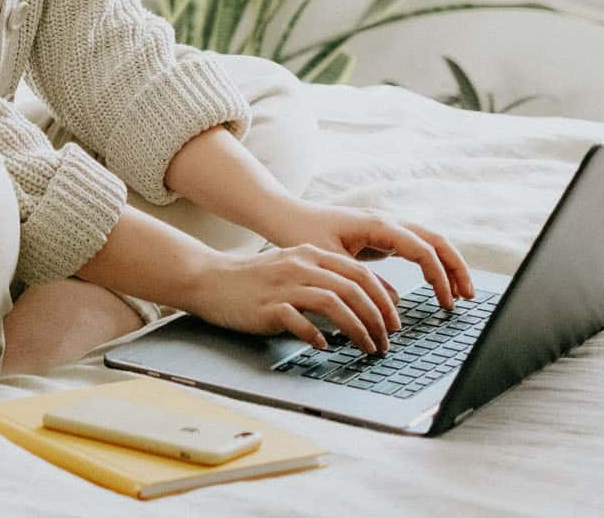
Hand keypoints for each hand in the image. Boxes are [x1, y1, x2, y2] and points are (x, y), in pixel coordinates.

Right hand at [175, 241, 407, 354]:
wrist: (209, 279)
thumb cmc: (254, 279)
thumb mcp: (292, 267)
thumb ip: (323, 278)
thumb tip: (363, 302)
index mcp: (310, 254)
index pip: (360, 274)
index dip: (384, 300)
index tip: (394, 322)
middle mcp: (300, 266)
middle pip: (353, 289)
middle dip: (377, 319)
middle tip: (386, 342)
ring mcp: (283, 286)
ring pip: (334, 304)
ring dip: (358, 330)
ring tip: (367, 349)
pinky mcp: (267, 307)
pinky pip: (300, 321)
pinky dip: (317, 336)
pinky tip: (325, 347)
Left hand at [260, 200, 475, 311]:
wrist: (283, 215)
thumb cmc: (301, 233)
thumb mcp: (329, 260)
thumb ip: (360, 280)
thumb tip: (394, 301)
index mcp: (377, 224)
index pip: (421, 248)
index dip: (439, 276)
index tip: (447, 301)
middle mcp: (387, 222)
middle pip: (435, 240)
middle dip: (456, 267)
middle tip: (469, 298)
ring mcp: (386, 228)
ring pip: (429, 242)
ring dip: (448, 265)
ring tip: (460, 295)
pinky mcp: (381, 237)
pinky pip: (416, 248)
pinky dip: (432, 265)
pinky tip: (437, 285)